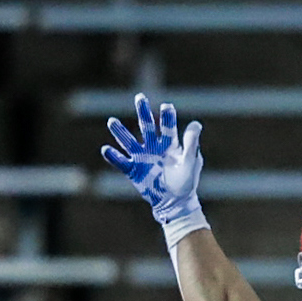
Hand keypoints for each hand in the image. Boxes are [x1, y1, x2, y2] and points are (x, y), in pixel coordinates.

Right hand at [102, 93, 204, 238]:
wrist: (176, 202)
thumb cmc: (186, 181)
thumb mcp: (191, 161)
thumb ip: (191, 144)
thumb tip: (195, 124)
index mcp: (169, 144)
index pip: (167, 127)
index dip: (167, 117)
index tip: (166, 107)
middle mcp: (154, 147)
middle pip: (146, 127)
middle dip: (143, 112)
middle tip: (140, 97)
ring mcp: (142, 158)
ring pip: (129, 142)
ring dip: (120, 132)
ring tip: (112, 121)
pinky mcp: (134, 171)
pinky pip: (121, 162)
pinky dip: (114, 157)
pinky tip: (106, 149)